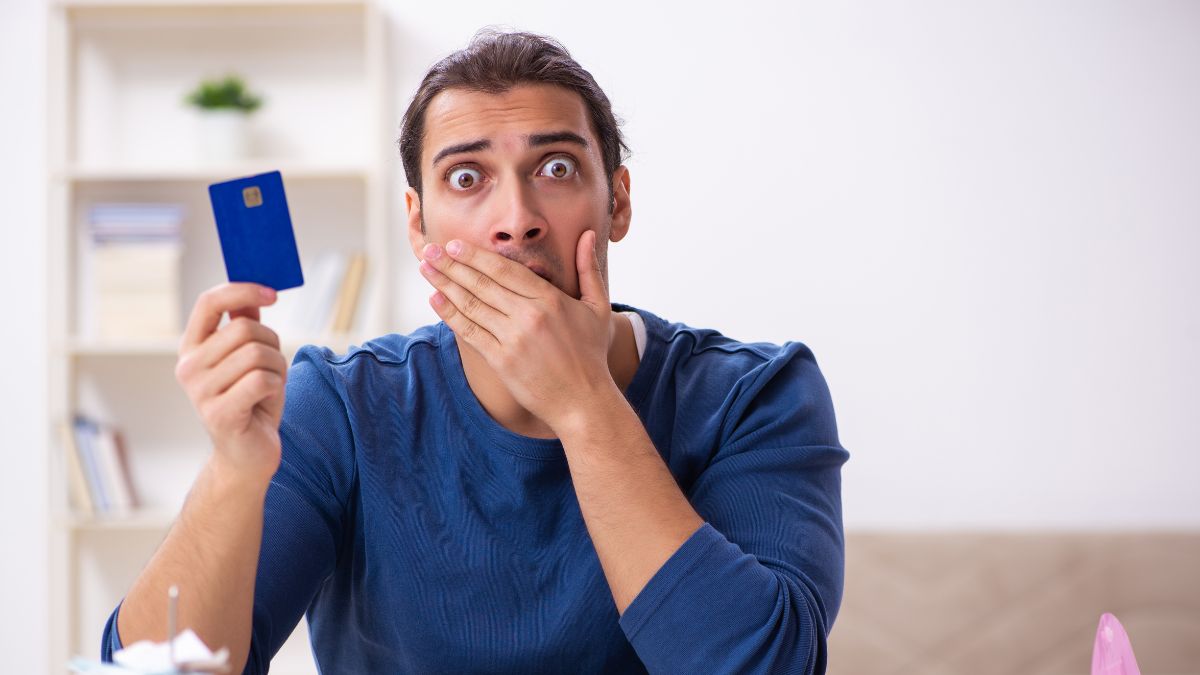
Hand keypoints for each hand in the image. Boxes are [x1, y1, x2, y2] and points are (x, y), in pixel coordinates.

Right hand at [174, 283, 287, 485]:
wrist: (247, 456)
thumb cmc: (252, 402)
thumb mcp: (249, 358)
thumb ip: (245, 323)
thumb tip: (255, 288)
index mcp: (191, 348)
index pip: (209, 302)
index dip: (242, 290)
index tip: (272, 293)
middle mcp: (189, 367)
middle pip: (245, 329)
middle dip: (272, 343)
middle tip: (273, 366)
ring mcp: (200, 392)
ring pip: (258, 354)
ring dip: (278, 367)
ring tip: (270, 386)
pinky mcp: (220, 414)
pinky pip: (263, 380)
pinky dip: (276, 387)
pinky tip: (267, 401)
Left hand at [418, 230, 616, 429]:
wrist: (583, 402)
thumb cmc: (591, 354)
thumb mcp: (598, 308)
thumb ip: (589, 269)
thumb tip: (588, 233)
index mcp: (550, 299)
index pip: (505, 269)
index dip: (476, 256)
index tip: (454, 244)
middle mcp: (529, 316)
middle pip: (482, 283)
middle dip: (451, 264)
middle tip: (429, 249)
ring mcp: (513, 339)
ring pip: (471, 305)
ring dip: (444, 284)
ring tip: (425, 268)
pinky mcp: (501, 361)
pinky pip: (470, 332)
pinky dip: (450, 314)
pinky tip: (435, 300)